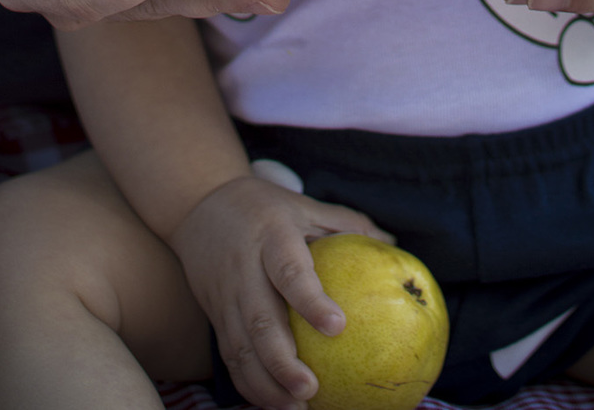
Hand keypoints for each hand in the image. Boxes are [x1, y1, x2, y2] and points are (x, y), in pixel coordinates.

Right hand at [171, 175, 392, 409]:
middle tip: (311, 388)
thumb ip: (346, 223)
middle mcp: (245, 268)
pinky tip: (275, 404)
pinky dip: (250, 384)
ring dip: (267, 383)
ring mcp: (226, 294)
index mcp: (273, 236)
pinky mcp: (215, 314)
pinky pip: (231, 356)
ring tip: (297, 407)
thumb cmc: (265, 207)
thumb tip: (393, 245)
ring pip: (241, 347)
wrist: (200, 204)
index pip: (290, 271)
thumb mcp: (304, 205)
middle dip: (283, 361)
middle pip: (260, 320)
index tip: (338, 326)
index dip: (310, 299)